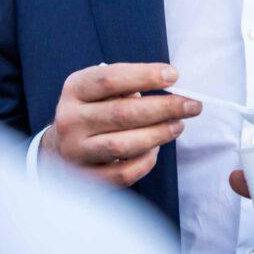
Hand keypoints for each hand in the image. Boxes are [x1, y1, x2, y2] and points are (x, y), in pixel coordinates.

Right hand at [40, 63, 201, 186]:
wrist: (61, 145)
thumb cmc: (93, 108)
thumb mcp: (99, 88)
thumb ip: (127, 84)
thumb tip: (169, 84)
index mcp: (75, 89)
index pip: (110, 79)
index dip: (144, 75)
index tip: (174, 75)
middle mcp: (70, 120)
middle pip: (121, 113)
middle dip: (163, 108)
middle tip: (192, 105)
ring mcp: (76, 151)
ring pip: (122, 145)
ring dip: (157, 135)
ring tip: (178, 126)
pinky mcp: (86, 177)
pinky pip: (121, 174)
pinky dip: (144, 162)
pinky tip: (156, 150)